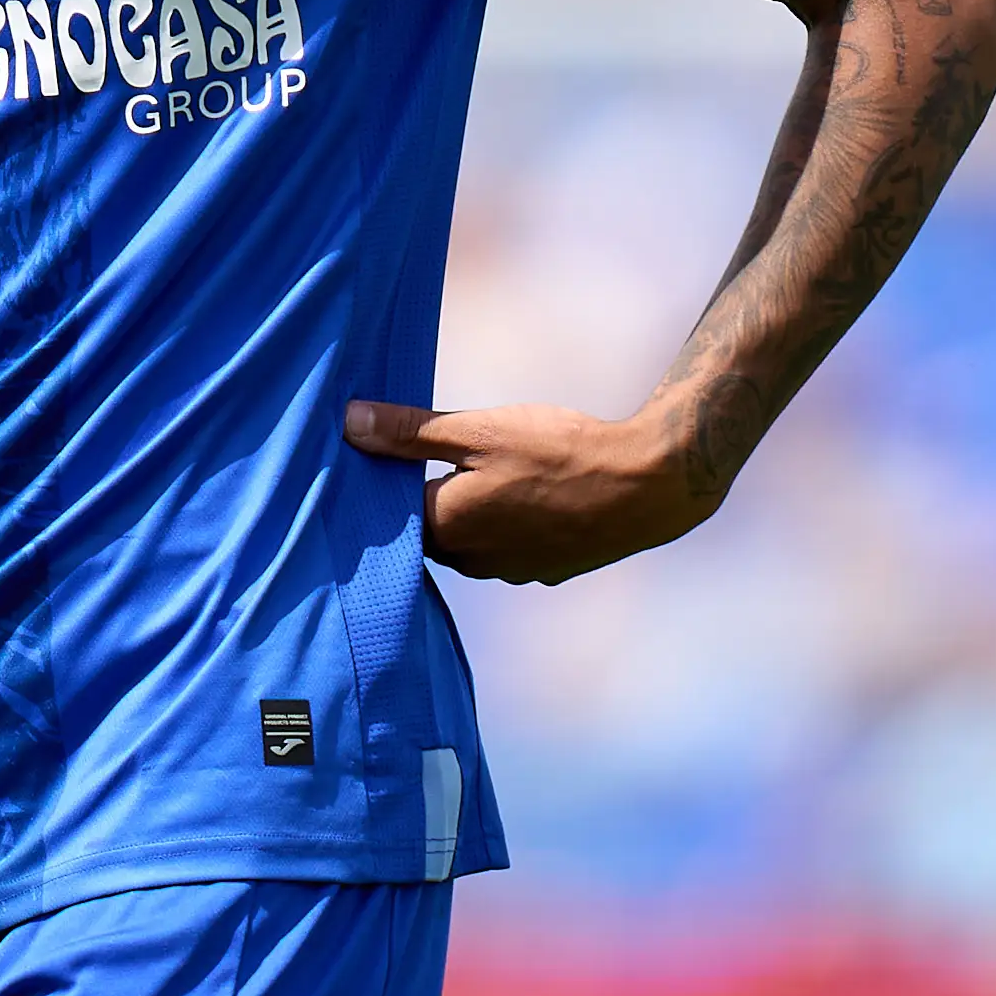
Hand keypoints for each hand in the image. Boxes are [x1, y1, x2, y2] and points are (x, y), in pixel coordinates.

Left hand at [341, 401, 716, 583]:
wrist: (647, 486)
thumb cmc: (559, 451)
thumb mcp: (478, 428)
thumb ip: (409, 431)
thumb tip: (348, 422)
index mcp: (448, 529)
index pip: (390, 516)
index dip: (385, 486)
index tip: (385, 457)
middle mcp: (474, 562)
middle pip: (429, 533)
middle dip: (424, 500)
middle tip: (429, 456)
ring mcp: (513, 572)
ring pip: (470, 542)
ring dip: (468, 513)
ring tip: (482, 470)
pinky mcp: (546, 571)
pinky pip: (507, 548)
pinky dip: (506, 524)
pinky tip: (524, 491)